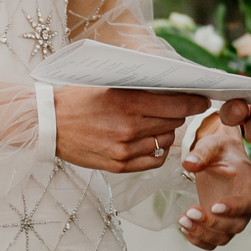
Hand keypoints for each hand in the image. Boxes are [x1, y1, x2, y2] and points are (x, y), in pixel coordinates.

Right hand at [52, 87, 209, 172]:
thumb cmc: (76, 99)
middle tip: (177, 107)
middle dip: (179, 114)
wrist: (47, 124)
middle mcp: (129, 128)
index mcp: (127, 102)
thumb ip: (139, 89)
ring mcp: (124, 150)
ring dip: (166, 131)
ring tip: (156, 123)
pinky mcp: (119, 166)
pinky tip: (150, 141)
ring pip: (165, 141)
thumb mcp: (107, 85)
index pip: (176, 104)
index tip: (203, 99)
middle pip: (173, 122)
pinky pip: (154, 160)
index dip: (194, 102)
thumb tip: (171, 89)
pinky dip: (157, 151)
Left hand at [178, 119, 250, 249]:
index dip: (234, 208)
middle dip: (212, 223)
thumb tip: (188, 164)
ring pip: (223, 237)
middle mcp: (245, 205)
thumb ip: (202, 153)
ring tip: (183, 220)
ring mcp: (232, 218)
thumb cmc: (219, 150)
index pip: (249, 202)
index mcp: (250, 184)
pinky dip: (198, 240)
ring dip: (202, 234)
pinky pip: (212, 242)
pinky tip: (184, 228)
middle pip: (236, 225)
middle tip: (190, 211)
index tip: (214, 206)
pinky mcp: (219, 225)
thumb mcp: (212, 145)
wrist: (217, 157)